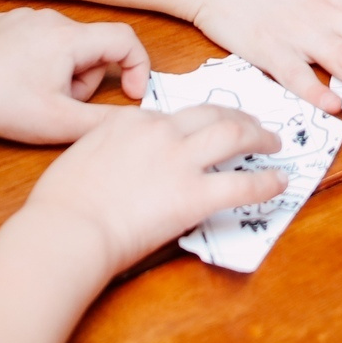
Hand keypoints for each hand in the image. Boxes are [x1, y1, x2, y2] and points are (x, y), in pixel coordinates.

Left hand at [0, 8, 152, 144]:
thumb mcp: (58, 123)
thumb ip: (104, 121)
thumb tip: (134, 119)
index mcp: (70, 38)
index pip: (125, 40)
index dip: (137, 68)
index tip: (129, 94)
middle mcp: (50, 19)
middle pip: (92, 49)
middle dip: (85, 81)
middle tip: (60, 107)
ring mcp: (24, 18)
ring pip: (64, 47)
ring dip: (60, 74)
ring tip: (31, 98)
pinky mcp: (2, 24)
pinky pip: (36, 42)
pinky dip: (35, 64)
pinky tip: (12, 84)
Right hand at [19, 104, 285, 279]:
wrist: (66, 229)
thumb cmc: (62, 203)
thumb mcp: (82, 157)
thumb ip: (111, 151)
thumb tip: (121, 163)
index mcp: (132, 120)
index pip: (175, 115)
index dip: (198, 121)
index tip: (206, 128)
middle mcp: (161, 131)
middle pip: (213, 113)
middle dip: (239, 116)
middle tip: (253, 125)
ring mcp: (180, 161)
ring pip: (235, 135)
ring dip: (260, 137)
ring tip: (274, 144)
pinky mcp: (195, 195)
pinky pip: (243, 184)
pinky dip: (267, 182)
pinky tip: (279, 182)